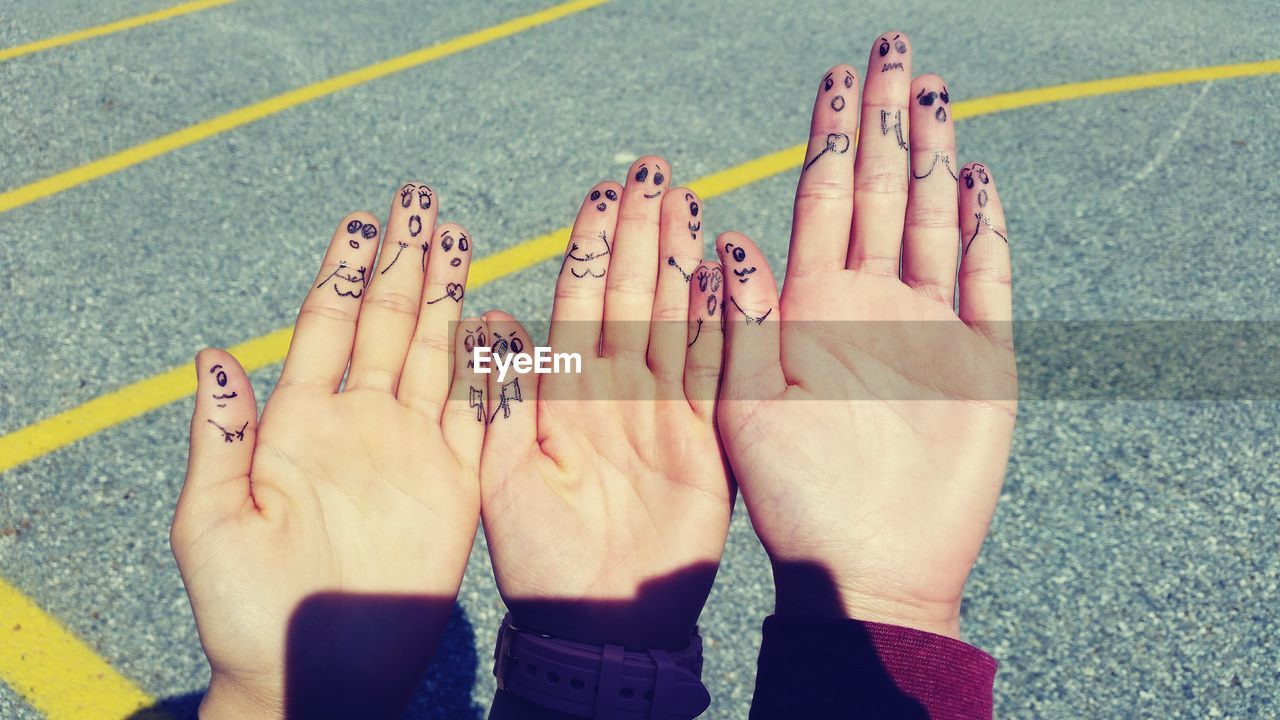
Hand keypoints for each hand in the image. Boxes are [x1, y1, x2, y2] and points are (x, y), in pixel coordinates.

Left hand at [172, 184, 485, 718]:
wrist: (317, 674)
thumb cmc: (246, 608)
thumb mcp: (213, 520)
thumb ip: (222, 436)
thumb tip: (210, 355)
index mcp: (300, 424)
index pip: (326, 327)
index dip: (344, 272)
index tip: (361, 220)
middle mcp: (361, 425)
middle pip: (388, 324)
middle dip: (404, 262)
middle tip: (420, 200)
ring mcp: (414, 451)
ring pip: (436, 354)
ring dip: (447, 296)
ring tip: (457, 237)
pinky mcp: (456, 485)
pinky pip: (479, 416)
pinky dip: (489, 369)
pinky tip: (494, 322)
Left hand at [478, 158, 731, 649]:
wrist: (596, 626)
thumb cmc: (536, 561)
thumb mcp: (500, 478)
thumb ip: (501, 402)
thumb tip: (492, 324)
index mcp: (561, 395)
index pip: (578, 302)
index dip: (591, 247)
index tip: (603, 193)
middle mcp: (614, 392)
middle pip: (633, 295)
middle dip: (643, 233)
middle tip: (656, 170)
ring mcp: (661, 414)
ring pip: (677, 321)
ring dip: (684, 263)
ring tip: (693, 204)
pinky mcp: (703, 442)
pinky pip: (716, 375)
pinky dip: (727, 328)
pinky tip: (732, 279)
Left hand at [715, 34, 1016, 638]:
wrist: (865, 568)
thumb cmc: (790, 499)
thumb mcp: (741, 407)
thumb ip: (739, 323)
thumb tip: (731, 239)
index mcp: (806, 307)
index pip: (820, 198)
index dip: (830, 134)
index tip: (837, 74)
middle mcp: (866, 305)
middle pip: (881, 192)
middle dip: (886, 121)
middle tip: (895, 48)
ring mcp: (927, 328)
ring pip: (933, 222)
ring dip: (936, 159)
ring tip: (936, 95)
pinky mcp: (979, 362)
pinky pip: (986, 283)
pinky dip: (987, 234)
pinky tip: (981, 183)